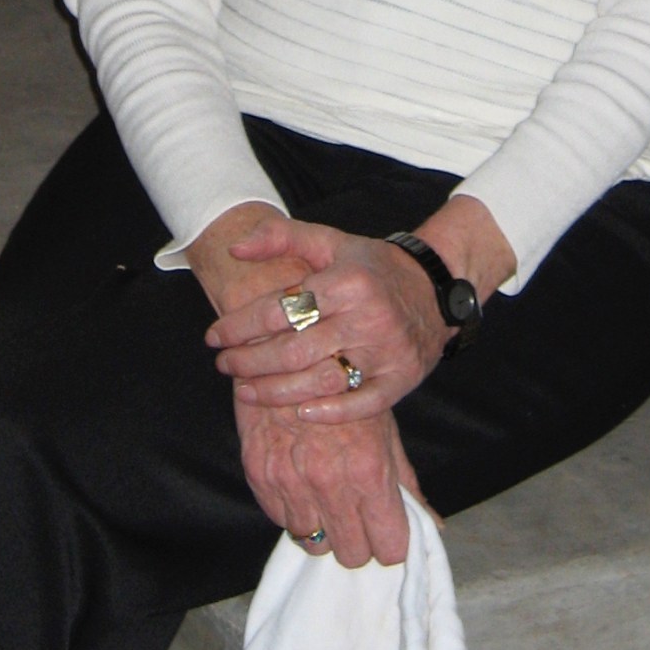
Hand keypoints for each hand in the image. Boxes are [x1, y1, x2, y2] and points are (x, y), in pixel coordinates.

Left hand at [205, 197, 513, 423]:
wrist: (435, 289)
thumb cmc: (371, 267)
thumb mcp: (330, 242)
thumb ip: (281, 237)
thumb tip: (234, 249)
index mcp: (346, 282)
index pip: (279, 309)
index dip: (239, 325)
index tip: (214, 337)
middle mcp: (366, 318)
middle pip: (292, 350)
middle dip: (248, 361)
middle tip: (224, 365)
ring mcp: (384, 353)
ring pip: (318, 381)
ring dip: (274, 392)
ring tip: (245, 389)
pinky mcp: (399, 380)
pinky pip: (359, 405)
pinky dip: (327, 413)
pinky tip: (298, 413)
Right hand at [236, 401, 428, 568]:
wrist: (289, 347)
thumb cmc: (345, 386)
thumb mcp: (385, 428)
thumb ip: (406, 481)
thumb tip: (434, 525)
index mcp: (370, 472)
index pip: (389, 548)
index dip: (390, 543)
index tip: (386, 533)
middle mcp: (331, 483)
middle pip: (352, 555)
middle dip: (358, 542)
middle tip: (357, 520)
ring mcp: (292, 482)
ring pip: (313, 544)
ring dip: (322, 528)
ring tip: (326, 500)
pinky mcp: (261, 475)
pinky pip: (282, 520)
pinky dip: (294, 511)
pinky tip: (302, 484)